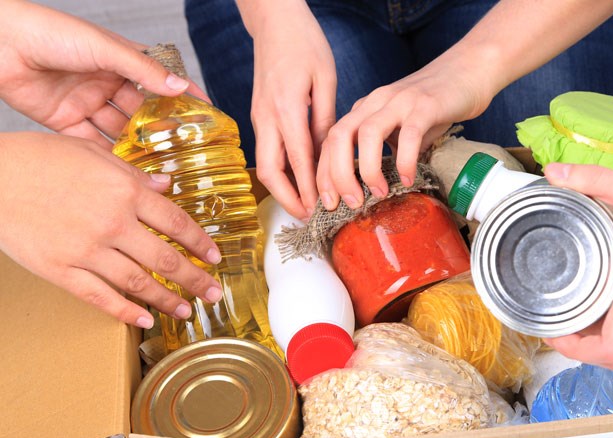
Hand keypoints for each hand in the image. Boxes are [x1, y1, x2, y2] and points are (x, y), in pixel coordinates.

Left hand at [0, 0, 205, 146]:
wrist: (0, 43)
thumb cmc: (51, 32)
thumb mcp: (104, 48)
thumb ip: (143, 70)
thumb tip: (181, 86)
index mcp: (120, 60)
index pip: (159, 80)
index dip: (182, 96)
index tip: (206, 114)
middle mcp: (106, 82)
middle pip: (141, 111)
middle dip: (161, 129)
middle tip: (183, 150)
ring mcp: (86, 102)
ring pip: (119, 130)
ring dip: (136, 146)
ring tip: (159, 165)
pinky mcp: (65, 120)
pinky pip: (92, 143)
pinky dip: (108, 156)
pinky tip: (125, 171)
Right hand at [0, 132, 223, 327]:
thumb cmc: (37, 159)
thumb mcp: (93, 154)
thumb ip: (134, 173)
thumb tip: (166, 186)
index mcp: (125, 191)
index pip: (177, 223)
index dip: (201, 244)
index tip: (214, 257)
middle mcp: (113, 223)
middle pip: (166, 258)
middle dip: (196, 279)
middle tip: (214, 293)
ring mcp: (87, 250)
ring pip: (139, 282)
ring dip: (168, 300)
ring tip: (187, 310)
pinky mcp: (61, 270)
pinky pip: (100, 297)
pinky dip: (125, 312)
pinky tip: (144, 320)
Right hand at [241, 1, 335, 219]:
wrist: (273, 21)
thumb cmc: (304, 43)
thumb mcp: (324, 79)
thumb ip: (326, 119)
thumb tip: (329, 154)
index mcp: (286, 108)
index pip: (298, 160)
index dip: (308, 189)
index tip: (320, 209)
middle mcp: (266, 117)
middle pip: (271, 171)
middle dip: (288, 199)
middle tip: (309, 217)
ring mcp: (259, 117)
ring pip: (265, 164)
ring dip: (283, 189)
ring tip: (305, 206)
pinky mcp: (259, 116)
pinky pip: (267, 151)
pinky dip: (281, 172)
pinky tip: (298, 181)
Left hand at [315, 55, 490, 209]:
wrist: (468, 72)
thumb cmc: (433, 106)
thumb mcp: (401, 131)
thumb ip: (387, 154)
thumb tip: (375, 191)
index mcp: (364, 110)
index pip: (331, 141)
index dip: (324, 174)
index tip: (328, 203)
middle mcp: (376, 102)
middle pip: (339, 136)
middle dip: (338, 175)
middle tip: (350, 203)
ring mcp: (400, 102)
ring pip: (368, 134)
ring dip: (368, 170)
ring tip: (380, 193)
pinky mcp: (426, 105)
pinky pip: (409, 134)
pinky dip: (405, 160)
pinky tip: (408, 178)